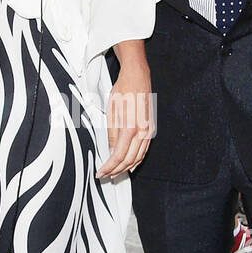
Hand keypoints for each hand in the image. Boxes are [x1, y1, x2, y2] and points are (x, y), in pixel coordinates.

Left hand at [97, 61, 154, 179]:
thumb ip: (112, 134)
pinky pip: (144, 150)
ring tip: (116, 173)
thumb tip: (111, 151)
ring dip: (127, 167)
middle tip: (106, 175)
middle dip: (117, 170)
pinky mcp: (151, 129)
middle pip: (129, 160)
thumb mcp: (112, 112)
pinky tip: (131, 163)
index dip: (109, 167)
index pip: (118, 156)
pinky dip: (137, 160)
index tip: (101, 172)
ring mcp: (149, 131)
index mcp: (130, 128)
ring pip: (138, 157)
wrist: (138, 77)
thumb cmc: (124, 90)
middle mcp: (142, 132)